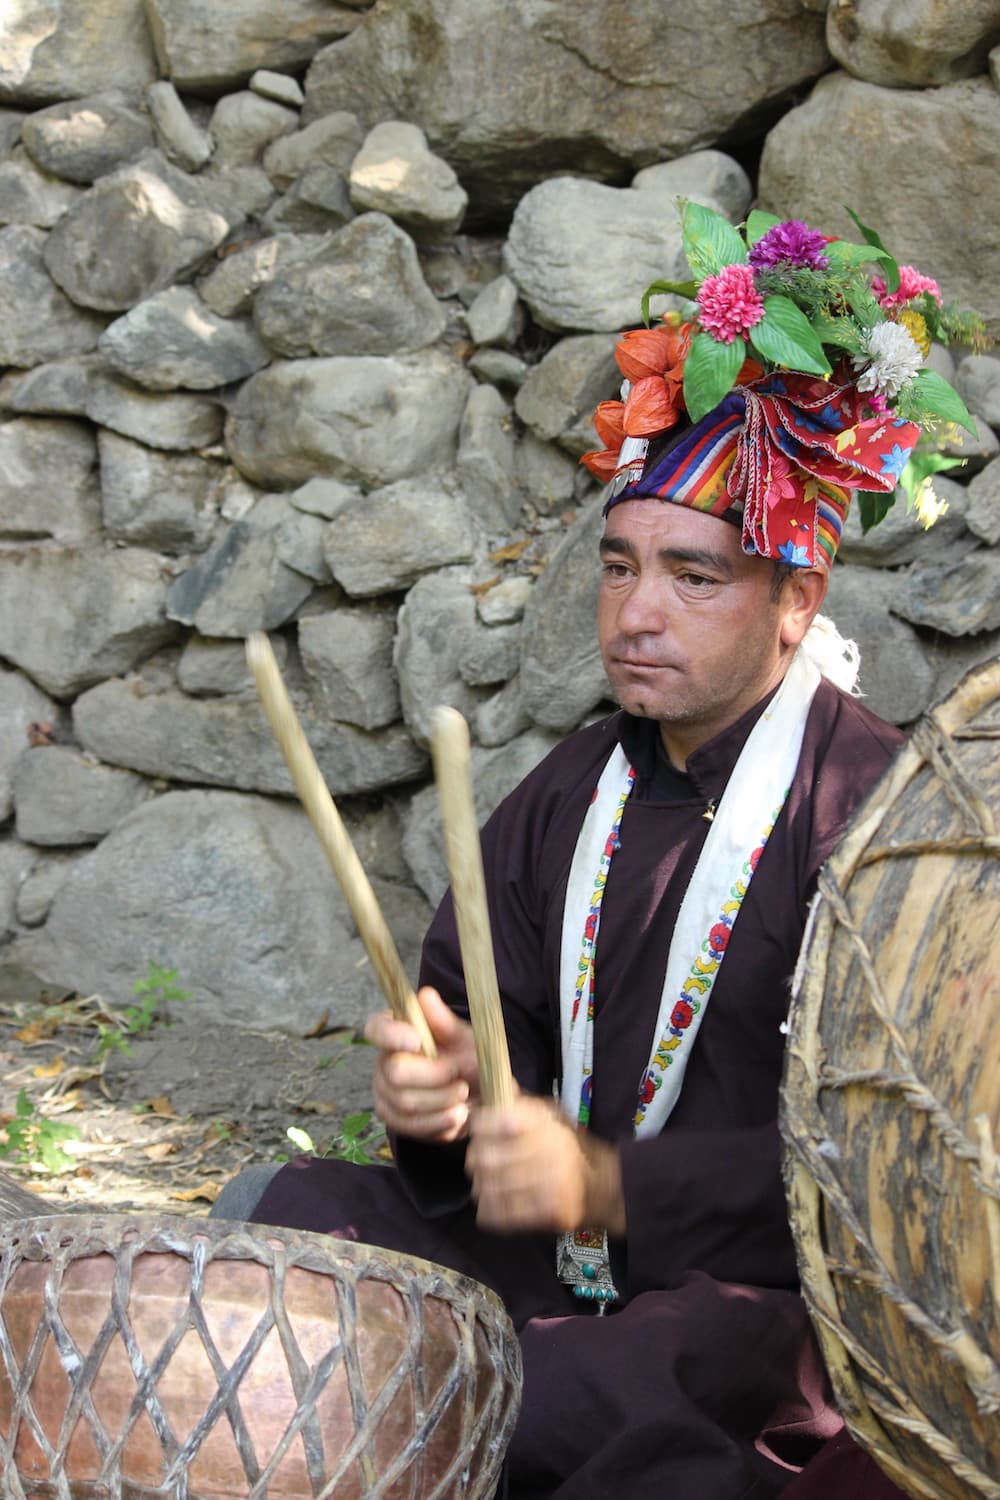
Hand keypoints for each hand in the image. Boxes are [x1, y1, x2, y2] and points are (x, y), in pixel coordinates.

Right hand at [366, 986, 478, 1142]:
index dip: (392, 1035)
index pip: (377, 1028)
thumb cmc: (469, 1059)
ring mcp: (385, 1092)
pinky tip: (456, 1114)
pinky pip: (411, 1126)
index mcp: (397, 1032)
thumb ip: (445, 1021)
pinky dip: (440, 1122)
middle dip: (434, 1077)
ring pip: (405, 1103)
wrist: (480, 1096)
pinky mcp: (394, 1120)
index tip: (417, 1040)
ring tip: (463, 1095)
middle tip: (459, 1076)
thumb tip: (425, 995)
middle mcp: (383, 1061)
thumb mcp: (465, 1038)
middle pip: (394, 1072)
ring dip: (442, 1101)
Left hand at [465, 1095, 625, 1235]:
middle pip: (486, 1157)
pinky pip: (501, 1215)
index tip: (478, 1129)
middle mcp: (549, 1150)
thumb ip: (519, 1103)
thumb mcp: (550, 1115)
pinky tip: (494, 1204)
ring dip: (481, 1187)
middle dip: (475, 1159)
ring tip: (485, 1184)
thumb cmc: (569, 1146)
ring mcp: (550, 1183)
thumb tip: (491, 1085)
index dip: (479, 1125)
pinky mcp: (549, 1212)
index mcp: (545, 1122)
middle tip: (476, 1162)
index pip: (497, 1120)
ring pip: (490, 1188)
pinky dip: (489, 1211)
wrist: (606, 1185)